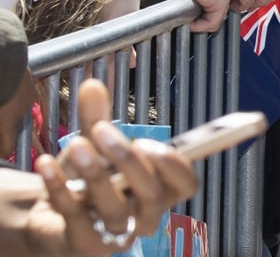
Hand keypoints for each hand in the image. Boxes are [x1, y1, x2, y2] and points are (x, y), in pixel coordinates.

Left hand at [30, 80, 196, 252]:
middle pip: (151, 193)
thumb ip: (97, 117)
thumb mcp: (95, 146)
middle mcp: (144, 216)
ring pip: (114, 209)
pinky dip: (60, 189)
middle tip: (102, 131)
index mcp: (159, 189)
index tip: (150, 142)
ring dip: (95, 174)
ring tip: (77, 145)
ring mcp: (115, 236)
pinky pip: (75, 219)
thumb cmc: (85, 180)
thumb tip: (92, 85)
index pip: (186, 183)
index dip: (174, 166)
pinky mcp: (84, 246)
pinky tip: (46, 164)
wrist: (48, 215)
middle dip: (128, 160)